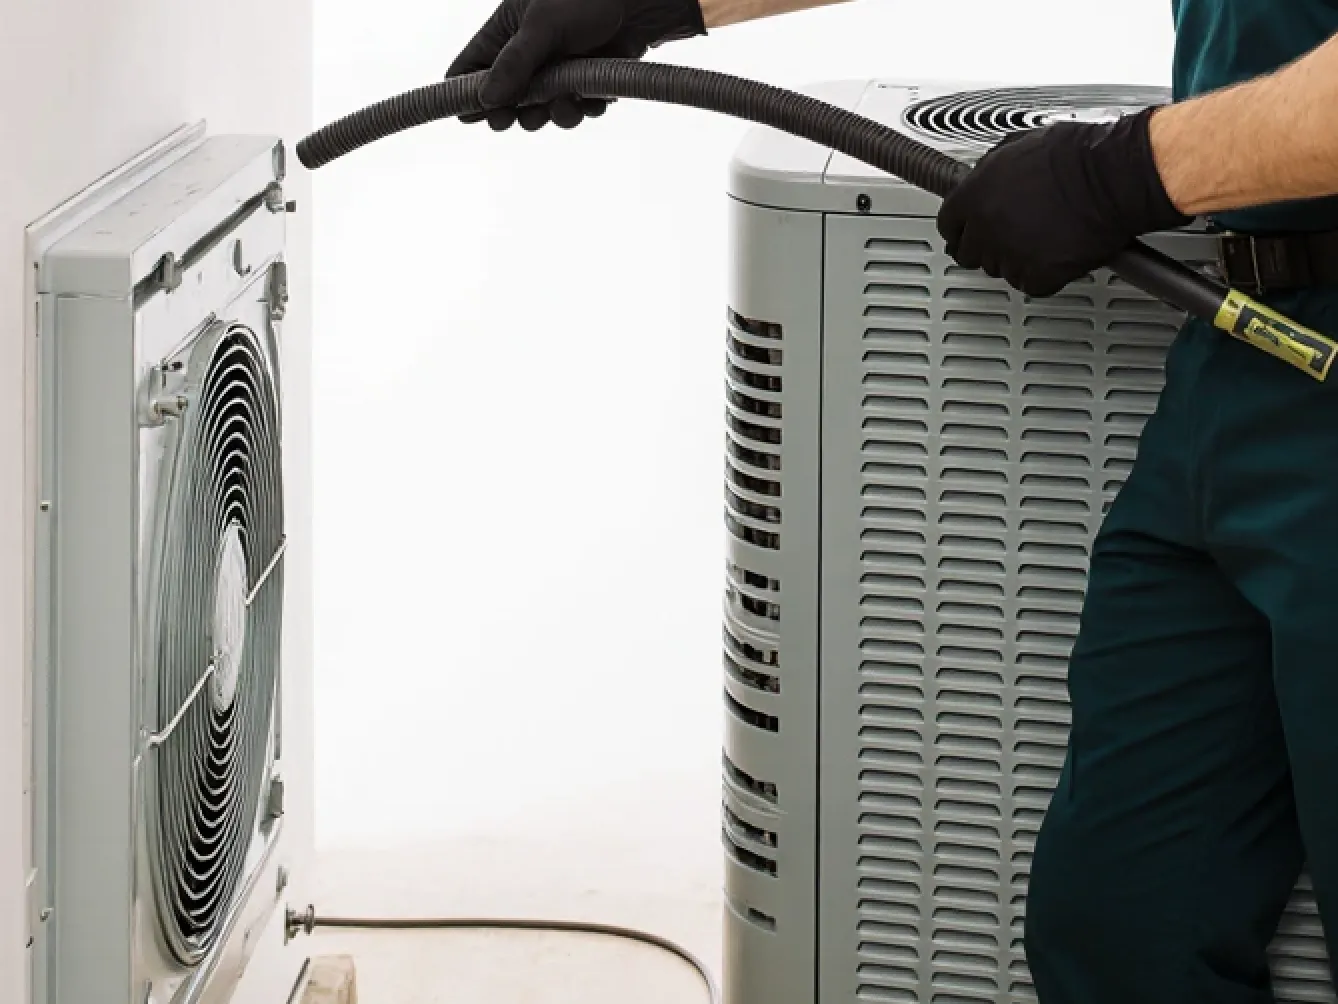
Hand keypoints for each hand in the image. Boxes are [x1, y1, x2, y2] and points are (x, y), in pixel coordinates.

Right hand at [446, 0, 705, 131]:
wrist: (639, 2)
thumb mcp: (542, 26)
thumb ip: (515, 64)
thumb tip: (486, 99)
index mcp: (505, 33)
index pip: (469, 68)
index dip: (466, 94)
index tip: (469, 115)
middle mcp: (528, 55)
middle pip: (505, 99)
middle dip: (511, 113)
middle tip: (510, 121)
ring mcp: (556, 71)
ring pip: (542, 110)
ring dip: (552, 115)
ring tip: (565, 106)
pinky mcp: (584, 83)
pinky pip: (576, 109)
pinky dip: (584, 109)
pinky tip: (595, 98)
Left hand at [936, 107, 1190, 297]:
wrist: (1114, 176)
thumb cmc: (1078, 155)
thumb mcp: (1018, 147)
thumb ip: (990, 172)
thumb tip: (983, 180)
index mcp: (975, 196)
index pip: (948, 225)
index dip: (961, 229)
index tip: (968, 231)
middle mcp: (986, 228)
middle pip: (969, 254)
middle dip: (986, 247)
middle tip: (1009, 236)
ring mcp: (1010, 255)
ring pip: (1001, 270)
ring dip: (1017, 259)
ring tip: (1043, 237)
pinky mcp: (1039, 276)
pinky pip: (1031, 285)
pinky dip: (1044, 275)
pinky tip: (1057, 253)